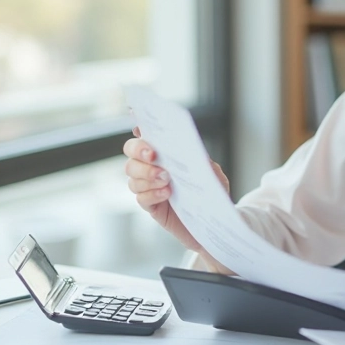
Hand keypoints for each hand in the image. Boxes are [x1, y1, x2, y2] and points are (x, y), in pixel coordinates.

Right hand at [123, 126, 230, 255]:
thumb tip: (186, 146)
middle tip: (153, 155)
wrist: (214, 222)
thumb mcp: (212, 172)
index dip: (140, 125)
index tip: (140, 122)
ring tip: (167, 179)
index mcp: (167, 152)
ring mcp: (149, 185)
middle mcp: (153, 165)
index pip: (148, 134)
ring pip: (132, 174)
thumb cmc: (213, 193)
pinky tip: (166, 194)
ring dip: (147, 174)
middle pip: (130, 151)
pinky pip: (140, 196)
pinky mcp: (150, 205)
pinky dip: (151, 193)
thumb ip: (199, 159)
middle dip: (139, 150)